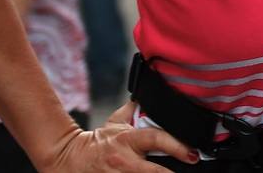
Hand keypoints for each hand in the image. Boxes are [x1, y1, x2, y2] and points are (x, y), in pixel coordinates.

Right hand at [44, 117, 197, 171]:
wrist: (69, 159)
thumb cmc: (97, 141)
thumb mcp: (116, 122)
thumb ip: (135, 110)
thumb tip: (151, 97)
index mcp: (128, 139)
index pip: (157, 139)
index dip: (177, 147)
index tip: (193, 154)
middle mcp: (124, 160)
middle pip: (154, 171)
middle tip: (189, 168)